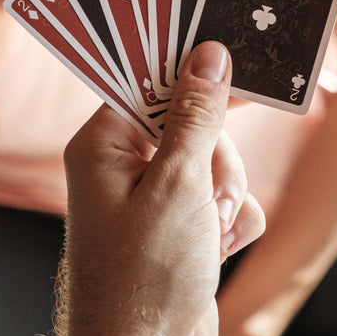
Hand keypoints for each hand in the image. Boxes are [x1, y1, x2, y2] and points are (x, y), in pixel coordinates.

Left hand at [58, 41, 265, 335]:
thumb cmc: (145, 280)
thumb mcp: (178, 184)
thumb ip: (197, 116)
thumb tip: (209, 55)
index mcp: (104, 145)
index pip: (150, 82)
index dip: (192, 77)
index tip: (233, 70)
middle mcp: (123, 167)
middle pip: (192, 123)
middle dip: (215, 158)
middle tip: (212, 193)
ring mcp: (153, 199)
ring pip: (213, 161)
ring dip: (226, 194)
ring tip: (213, 230)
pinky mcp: (179, 227)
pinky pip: (221, 198)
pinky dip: (231, 220)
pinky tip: (220, 248)